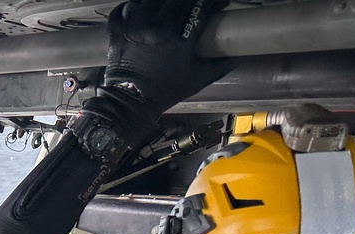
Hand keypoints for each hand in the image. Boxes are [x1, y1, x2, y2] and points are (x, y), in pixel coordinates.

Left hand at [85, 0, 233, 144]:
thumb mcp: (197, 80)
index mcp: (180, 39)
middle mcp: (157, 28)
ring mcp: (134, 28)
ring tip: (167, 8)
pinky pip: (122, 10)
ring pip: (149, 0)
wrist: (130, 103)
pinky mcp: (117, 33)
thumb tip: (237, 56)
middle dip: (189, 0)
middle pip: (177, 0)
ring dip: (161, 2)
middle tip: (193, 5)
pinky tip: (139, 10)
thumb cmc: (165, 92)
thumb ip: (219, 66)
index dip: (215, 2)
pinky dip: (130, 7)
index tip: (220, 4)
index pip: (202, 8)